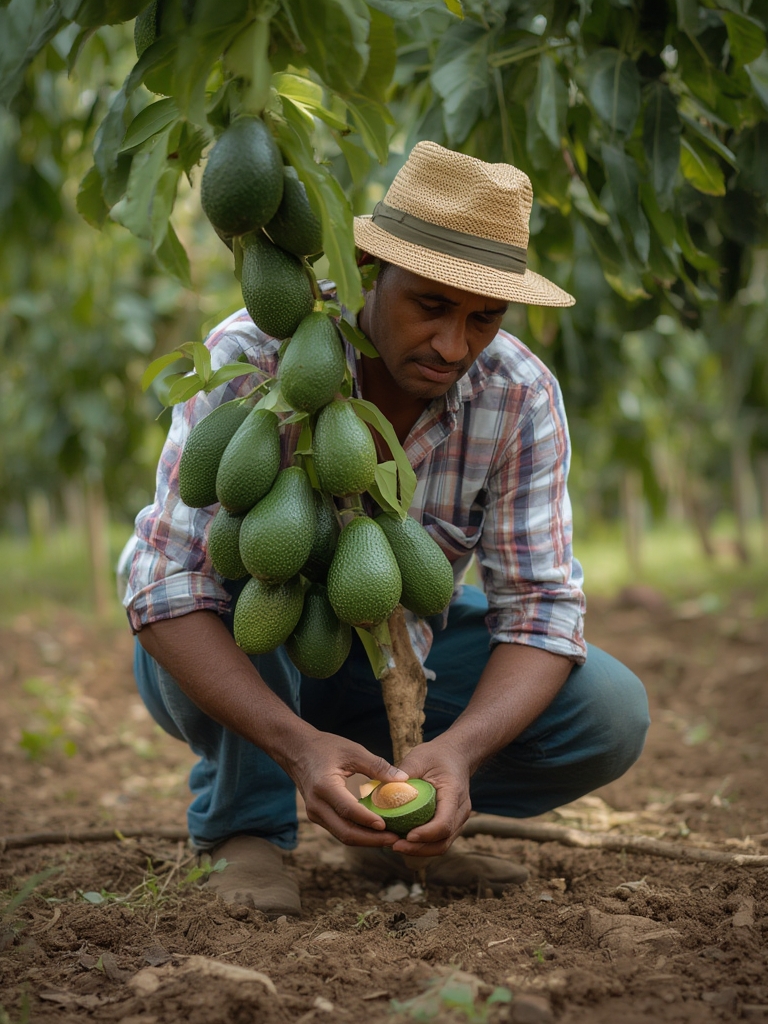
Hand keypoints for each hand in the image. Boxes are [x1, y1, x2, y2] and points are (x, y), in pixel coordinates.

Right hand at [289, 730, 408, 846]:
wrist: (296, 750)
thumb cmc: (325, 747)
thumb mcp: (353, 750)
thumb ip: (377, 766)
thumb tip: (403, 779)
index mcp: (324, 786)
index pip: (348, 810)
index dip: (368, 820)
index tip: (389, 826)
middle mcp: (317, 805)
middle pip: (345, 832)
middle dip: (372, 839)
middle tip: (396, 839)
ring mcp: (315, 814)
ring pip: (343, 835)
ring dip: (367, 840)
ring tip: (391, 839)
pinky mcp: (318, 816)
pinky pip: (340, 830)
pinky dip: (359, 834)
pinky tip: (376, 832)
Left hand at [388, 736, 472, 856]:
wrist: (456, 755)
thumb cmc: (436, 756)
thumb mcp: (419, 758)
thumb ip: (403, 773)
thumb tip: (381, 790)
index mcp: (454, 792)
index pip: (444, 822)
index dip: (426, 834)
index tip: (406, 836)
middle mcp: (461, 809)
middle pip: (444, 840)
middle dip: (419, 848)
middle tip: (395, 846)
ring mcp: (459, 818)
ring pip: (443, 844)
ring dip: (421, 850)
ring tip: (397, 846)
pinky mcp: (452, 822)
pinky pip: (440, 840)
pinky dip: (424, 845)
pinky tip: (405, 841)